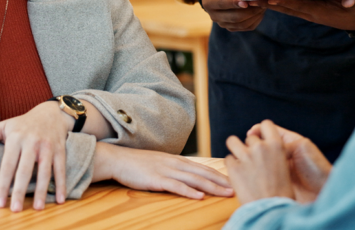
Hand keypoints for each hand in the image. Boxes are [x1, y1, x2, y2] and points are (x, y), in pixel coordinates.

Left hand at [0, 101, 71, 210]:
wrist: (51, 113)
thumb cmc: (23, 123)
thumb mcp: (4, 126)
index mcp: (16, 138)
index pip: (7, 165)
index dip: (3, 185)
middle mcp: (32, 143)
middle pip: (25, 170)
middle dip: (20, 191)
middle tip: (16, 209)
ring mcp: (47, 147)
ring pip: (45, 171)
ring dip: (41, 190)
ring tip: (38, 207)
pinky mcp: (60, 150)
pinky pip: (60, 169)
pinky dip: (61, 184)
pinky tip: (59, 199)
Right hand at [93, 143, 233, 198]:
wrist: (118, 159)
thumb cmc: (138, 163)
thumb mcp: (160, 163)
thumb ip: (174, 168)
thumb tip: (187, 176)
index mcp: (177, 160)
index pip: (203, 167)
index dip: (218, 174)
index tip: (232, 181)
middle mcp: (175, 164)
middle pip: (203, 173)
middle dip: (221, 181)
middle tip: (236, 188)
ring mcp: (166, 171)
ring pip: (194, 179)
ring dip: (212, 186)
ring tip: (225, 193)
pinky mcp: (156, 179)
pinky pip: (176, 186)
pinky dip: (189, 191)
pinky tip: (199, 196)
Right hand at [184, 0, 266, 31]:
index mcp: (209, 2)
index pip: (222, 4)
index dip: (234, 3)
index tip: (246, 2)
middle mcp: (214, 16)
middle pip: (234, 17)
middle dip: (249, 11)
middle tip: (261, 3)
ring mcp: (222, 23)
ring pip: (241, 24)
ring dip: (254, 16)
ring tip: (263, 6)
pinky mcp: (230, 27)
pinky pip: (245, 27)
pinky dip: (255, 21)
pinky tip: (260, 12)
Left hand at [225, 120, 295, 203]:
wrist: (272, 210)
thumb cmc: (281, 192)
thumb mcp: (284, 166)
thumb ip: (274, 153)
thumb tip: (264, 145)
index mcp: (276, 145)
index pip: (266, 124)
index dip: (262, 131)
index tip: (259, 138)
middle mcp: (260, 147)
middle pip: (250, 137)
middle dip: (249, 147)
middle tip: (252, 162)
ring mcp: (245, 157)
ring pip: (232, 141)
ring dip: (235, 149)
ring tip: (238, 160)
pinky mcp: (233, 168)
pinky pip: (227, 159)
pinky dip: (231, 166)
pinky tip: (237, 175)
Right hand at [247, 121, 331, 202]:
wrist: (323, 191)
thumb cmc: (317, 168)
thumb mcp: (302, 147)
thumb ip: (284, 143)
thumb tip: (265, 143)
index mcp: (288, 142)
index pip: (268, 130)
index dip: (258, 130)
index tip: (250, 134)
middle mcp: (280, 153)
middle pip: (260, 144)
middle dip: (252, 144)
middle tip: (248, 148)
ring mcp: (276, 167)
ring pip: (258, 159)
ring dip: (250, 158)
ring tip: (245, 159)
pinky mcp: (274, 181)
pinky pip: (260, 174)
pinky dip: (253, 172)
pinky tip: (249, 172)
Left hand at [266, 0, 354, 31]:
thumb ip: (354, 2)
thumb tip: (349, 1)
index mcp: (320, 11)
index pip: (299, 5)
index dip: (285, 2)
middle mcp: (311, 13)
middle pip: (286, 8)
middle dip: (269, 3)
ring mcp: (308, 13)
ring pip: (285, 9)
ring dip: (269, 4)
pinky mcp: (308, 12)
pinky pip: (289, 8)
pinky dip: (277, 4)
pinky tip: (265, 0)